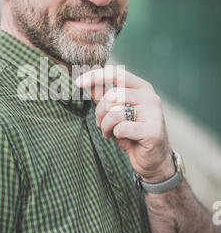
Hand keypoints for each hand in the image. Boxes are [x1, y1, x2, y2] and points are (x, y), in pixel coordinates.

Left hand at [76, 66, 174, 182]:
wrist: (151, 159)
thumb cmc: (131, 133)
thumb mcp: (114, 112)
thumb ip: (103, 96)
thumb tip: (84, 81)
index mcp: (142, 87)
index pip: (117, 73)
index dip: (96, 76)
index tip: (78, 82)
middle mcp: (150, 97)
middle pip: (113, 95)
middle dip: (100, 112)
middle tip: (100, 124)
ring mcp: (154, 113)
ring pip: (116, 112)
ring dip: (106, 125)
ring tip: (109, 133)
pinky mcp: (153, 130)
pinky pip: (122, 128)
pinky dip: (116, 134)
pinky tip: (122, 138)